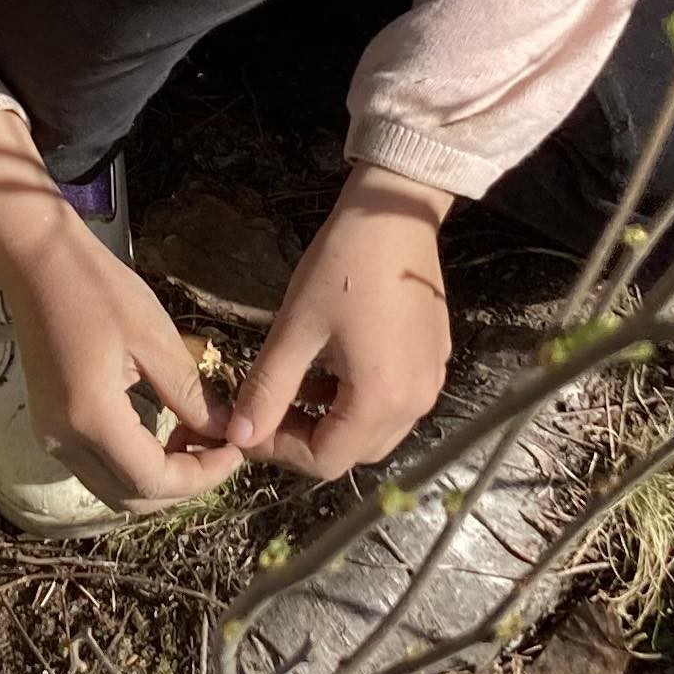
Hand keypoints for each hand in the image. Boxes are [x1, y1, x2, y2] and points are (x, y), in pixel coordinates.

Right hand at [0, 124, 237, 514]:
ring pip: (114, 489)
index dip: (202, 477)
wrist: (36, 262)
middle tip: (221, 451)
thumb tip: (225, 432)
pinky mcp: (50, 425)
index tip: (236, 452)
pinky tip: (163, 432)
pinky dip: (134, 464)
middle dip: (183, 485)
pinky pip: (98, 467)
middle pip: (132, 498)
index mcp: (92, 418)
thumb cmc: (96, 288)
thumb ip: (189, 395)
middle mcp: (64, 440)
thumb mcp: (154, 338)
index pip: (154, 480)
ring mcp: (51, 436)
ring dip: (159, 479)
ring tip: (197, 441)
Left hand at [230, 164, 454, 477]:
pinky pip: (394, 402)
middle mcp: (415, 403)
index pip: (324, 461)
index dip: (279, 451)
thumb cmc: (343, 265)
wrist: (395, 212)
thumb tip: (239, 437)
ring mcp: (430, 382)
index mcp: (380, 400)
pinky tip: (333, 367)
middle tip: (268, 407)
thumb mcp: (295, 329)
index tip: (248, 425)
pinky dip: (358, 401)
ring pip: (375, 430)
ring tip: (297, 385)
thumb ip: (267, 390)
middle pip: (353, 452)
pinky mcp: (433, 361)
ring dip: (332, 422)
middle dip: (305, 439)